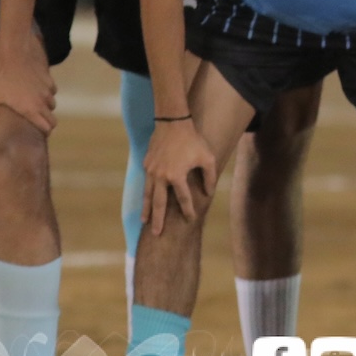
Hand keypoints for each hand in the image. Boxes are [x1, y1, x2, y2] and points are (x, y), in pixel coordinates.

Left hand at [0, 25, 54, 133]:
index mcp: (30, 108)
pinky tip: (32, 87)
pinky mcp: (48, 77)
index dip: (43, 131)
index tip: (36, 132)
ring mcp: (47, 88)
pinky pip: (50, 89)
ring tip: (30, 102)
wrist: (13, 49)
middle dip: (45, 121)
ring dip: (43, 105)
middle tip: (34, 120)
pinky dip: (44, 91)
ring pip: (51, 103)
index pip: (47, 127)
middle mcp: (43, 100)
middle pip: (52, 119)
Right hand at [143, 114, 218, 231]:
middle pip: (159, 204)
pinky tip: (146, 200)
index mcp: (177, 176)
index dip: (188, 210)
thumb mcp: (207, 157)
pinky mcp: (146, 164)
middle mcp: (161, 177)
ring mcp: (151, 171)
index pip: (183, 199)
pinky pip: (146, 183)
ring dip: (147, 209)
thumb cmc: (192, 140)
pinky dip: (146, 194)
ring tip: (145, 221)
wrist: (172, 122)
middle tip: (156, 233)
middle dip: (158, 220)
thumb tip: (208, 193)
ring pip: (148, 195)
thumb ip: (210, 177)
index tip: (190, 219)